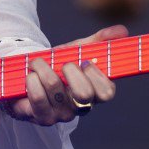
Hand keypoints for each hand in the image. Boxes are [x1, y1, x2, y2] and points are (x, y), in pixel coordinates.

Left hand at [3, 25, 127, 125]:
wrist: (26, 75)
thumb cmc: (57, 65)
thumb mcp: (77, 50)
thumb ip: (99, 40)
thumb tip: (122, 31)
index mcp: (93, 92)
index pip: (107, 92)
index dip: (96, 76)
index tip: (85, 61)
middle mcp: (80, 107)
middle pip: (85, 95)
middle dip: (70, 71)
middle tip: (62, 63)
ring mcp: (61, 115)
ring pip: (57, 91)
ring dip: (44, 68)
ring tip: (37, 62)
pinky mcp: (41, 117)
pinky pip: (39, 98)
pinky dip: (32, 81)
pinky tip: (30, 76)